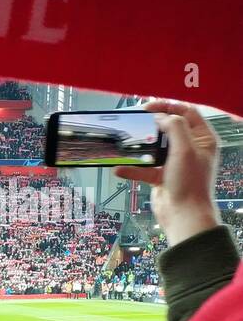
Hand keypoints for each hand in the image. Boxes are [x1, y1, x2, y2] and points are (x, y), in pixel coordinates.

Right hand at [114, 100, 219, 246]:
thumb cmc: (190, 183)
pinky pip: (143, 168)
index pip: (187, 112)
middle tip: (136, 118)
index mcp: (202, 139)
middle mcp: (190, 148)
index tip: (148, 106)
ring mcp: (174, 162)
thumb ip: (175, 128)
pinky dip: (131, 168)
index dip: (169, 106)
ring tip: (127, 141)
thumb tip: (161, 116)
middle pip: (170, 127)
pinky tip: (119, 169)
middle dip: (152, 123)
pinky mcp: (160, 176)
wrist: (183, 215)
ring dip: (140, 146)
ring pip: (154, 147)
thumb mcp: (185, 150)